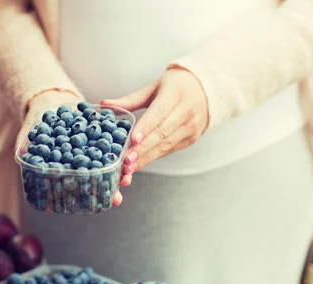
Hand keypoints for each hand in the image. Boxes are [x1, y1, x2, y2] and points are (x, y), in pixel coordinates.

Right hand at [19, 90, 130, 206]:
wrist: (50, 99)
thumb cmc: (37, 120)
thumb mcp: (29, 130)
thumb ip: (25, 141)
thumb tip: (20, 151)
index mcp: (62, 167)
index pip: (71, 186)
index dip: (78, 197)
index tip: (86, 206)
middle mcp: (78, 162)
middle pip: (93, 180)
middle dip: (105, 190)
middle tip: (116, 199)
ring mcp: (89, 150)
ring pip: (105, 165)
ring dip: (116, 174)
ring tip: (126, 181)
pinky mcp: (99, 134)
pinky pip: (111, 143)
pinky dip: (119, 150)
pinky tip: (128, 155)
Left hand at [101, 68, 208, 187]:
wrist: (208, 89)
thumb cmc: (176, 86)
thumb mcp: (154, 87)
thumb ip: (130, 99)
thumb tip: (104, 103)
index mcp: (176, 94)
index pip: (159, 113)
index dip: (145, 128)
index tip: (132, 140)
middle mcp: (186, 112)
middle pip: (162, 133)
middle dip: (142, 149)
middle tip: (125, 161)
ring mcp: (191, 128)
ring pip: (166, 146)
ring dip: (146, 158)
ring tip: (129, 168)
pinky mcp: (191, 139)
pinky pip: (169, 150)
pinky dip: (153, 158)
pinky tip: (139, 164)